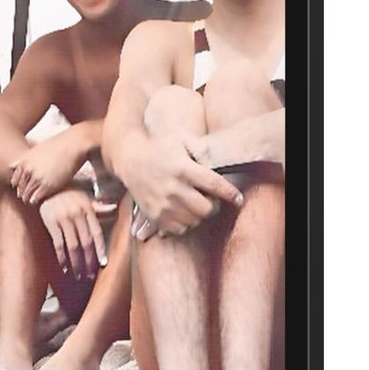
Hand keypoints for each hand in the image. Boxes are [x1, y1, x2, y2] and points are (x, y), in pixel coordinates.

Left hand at [9, 131, 82, 204]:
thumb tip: (11, 166)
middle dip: (22, 193)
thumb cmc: (57, 145)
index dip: (17, 185)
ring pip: (27, 194)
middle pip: (21, 187)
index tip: (20, 188)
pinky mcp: (48, 185)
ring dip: (27, 198)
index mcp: (25, 161)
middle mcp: (29, 170)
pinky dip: (35, 200)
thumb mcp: (36, 149)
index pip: (15, 179)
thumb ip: (23, 159)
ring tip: (30, 201)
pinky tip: (37, 201)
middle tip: (24, 197)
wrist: (73, 145)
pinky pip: (36, 197)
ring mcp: (38, 178)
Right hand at [38, 189, 107, 279]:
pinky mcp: (51, 222)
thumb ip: (98, 206)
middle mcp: (77, 214)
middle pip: (86, 242)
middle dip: (89, 261)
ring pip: (73, 246)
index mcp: (88, 209)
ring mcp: (64, 218)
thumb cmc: (67, 191)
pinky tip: (64, 267)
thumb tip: (114, 208)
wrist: (45, 185)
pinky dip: (62, 257)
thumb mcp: (84, 196)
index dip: (100, 250)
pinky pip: (58, 244)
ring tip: (79, 275)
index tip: (103, 264)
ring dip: (76, 263)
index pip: (97, 233)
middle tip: (90, 275)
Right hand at [126, 132, 242, 237]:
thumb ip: (202, 150)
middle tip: (211, 199)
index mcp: (182, 168)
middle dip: (214, 205)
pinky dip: (185, 223)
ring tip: (194, 203)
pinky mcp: (154, 214)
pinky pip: (179, 229)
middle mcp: (173, 188)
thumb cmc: (160, 147)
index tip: (238, 199)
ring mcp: (163, 204)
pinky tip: (182, 211)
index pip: (213, 184)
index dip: (230, 194)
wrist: (130, 158)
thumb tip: (218, 167)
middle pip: (206, 208)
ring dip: (199, 214)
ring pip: (194, 220)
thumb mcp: (182, 140)